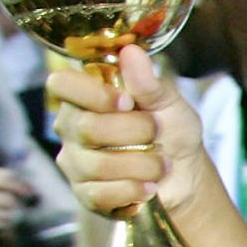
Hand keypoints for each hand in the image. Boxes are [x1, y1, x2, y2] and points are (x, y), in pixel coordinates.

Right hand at [50, 47, 214, 223]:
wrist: (185, 173)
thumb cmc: (172, 129)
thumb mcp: (169, 103)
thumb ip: (149, 83)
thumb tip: (131, 52)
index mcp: (85, 96)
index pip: (60, 84)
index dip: (92, 94)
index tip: (128, 102)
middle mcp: (71, 127)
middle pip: (85, 128)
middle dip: (134, 133)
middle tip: (158, 134)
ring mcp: (75, 162)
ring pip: (95, 165)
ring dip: (141, 165)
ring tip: (162, 164)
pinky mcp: (86, 194)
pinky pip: (100, 195)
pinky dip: (133, 191)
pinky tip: (149, 187)